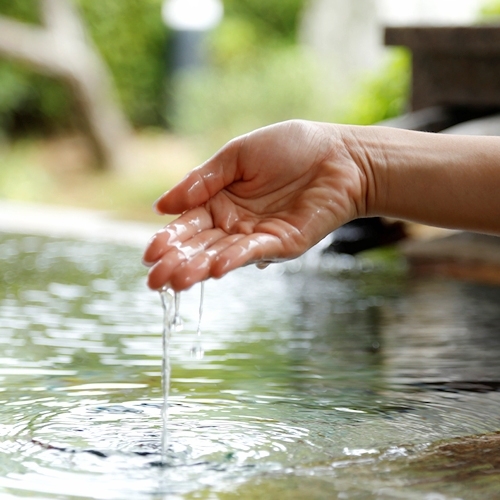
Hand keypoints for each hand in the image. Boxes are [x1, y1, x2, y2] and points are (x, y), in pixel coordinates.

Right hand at [142, 120, 365, 290]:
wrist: (338, 155)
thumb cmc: (290, 148)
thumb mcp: (237, 154)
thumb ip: (202, 180)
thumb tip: (161, 206)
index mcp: (219, 200)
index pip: (188, 224)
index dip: (169, 239)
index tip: (149, 254)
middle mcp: (234, 222)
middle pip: (200, 246)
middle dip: (177, 263)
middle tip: (154, 282)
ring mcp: (256, 236)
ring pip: (222, 254)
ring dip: (199, 268)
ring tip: (176, 282)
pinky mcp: (281, 244)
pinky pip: (253, 252)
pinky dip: (234, 260)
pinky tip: (214, 269)